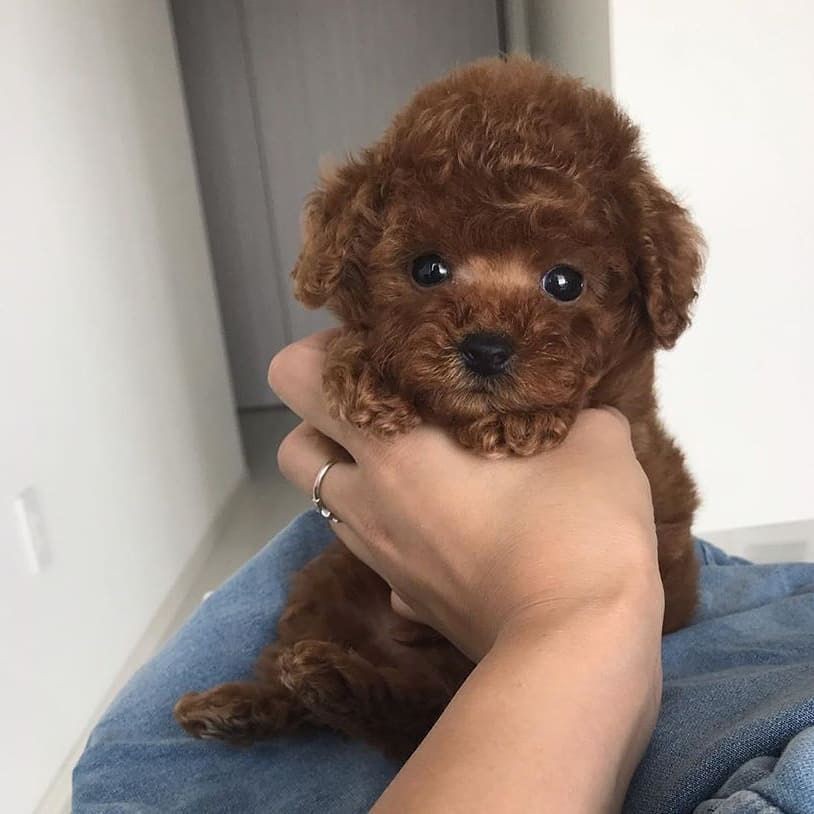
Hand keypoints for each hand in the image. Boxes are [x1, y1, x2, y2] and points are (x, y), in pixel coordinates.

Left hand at [269, 331, 663, 660]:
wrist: (578, 647)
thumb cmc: (576, 529)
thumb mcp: (596, 444)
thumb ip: (578, 414)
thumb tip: (582, 418)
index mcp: (392, 445)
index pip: (299, 378)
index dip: (322, 353)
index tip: (377, 351)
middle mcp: (367, 500)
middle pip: (293, 449)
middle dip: (324, 423)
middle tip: (388, 411)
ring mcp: (380, 556)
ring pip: (328, 503)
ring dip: (357, 477)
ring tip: (418, 464)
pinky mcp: (406, 597)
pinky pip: (375, 551)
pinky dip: (394, 532)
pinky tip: (447, 525)